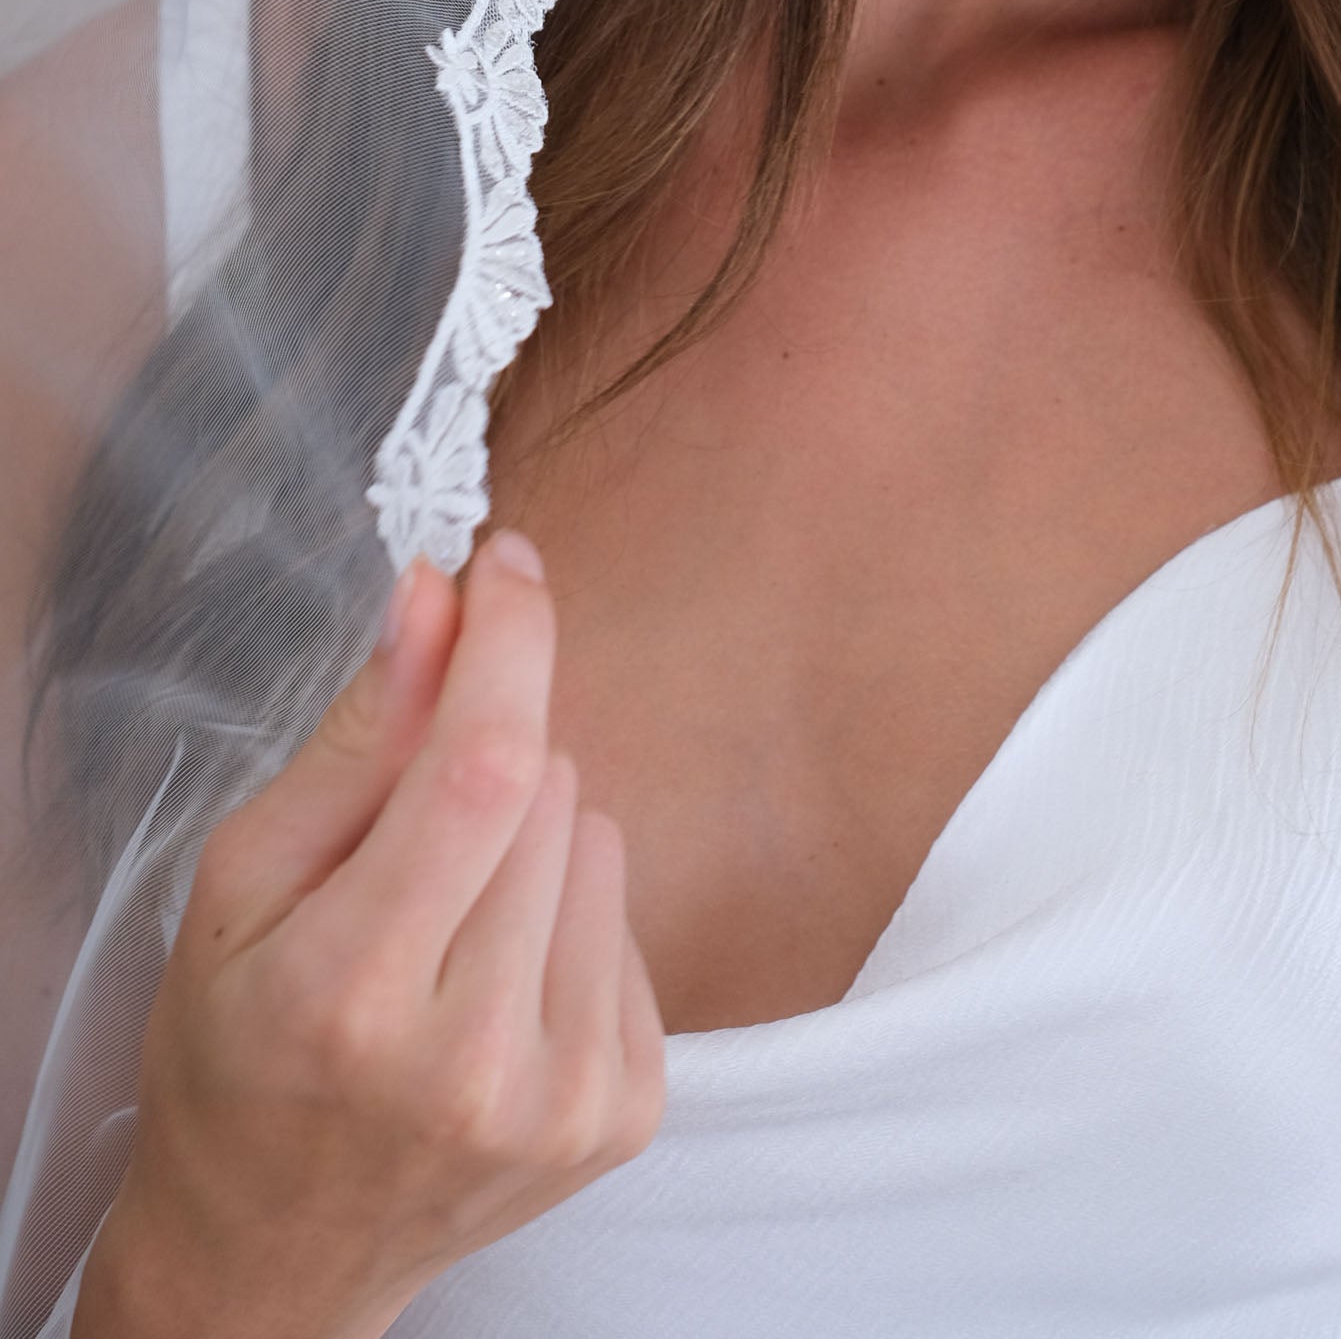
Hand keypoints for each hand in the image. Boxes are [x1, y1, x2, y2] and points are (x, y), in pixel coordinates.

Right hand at [75, 533, 664, 1338]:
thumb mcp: (242, 886)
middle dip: (486, 758)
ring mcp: (561, 1096)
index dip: (506, 644)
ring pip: (596, 839)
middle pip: (543, 790)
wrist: (275, 1253)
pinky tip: (494, 984)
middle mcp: (470, 1059)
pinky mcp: (624, 1112)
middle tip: (408, 836)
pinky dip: (565, 917)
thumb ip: (355, 737)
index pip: (480, 768)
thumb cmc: (238, 1054)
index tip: (505, 563)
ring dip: (531, 840)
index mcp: (351, 994)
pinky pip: (627, 920)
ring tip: (446, 927)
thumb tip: (435, 597)